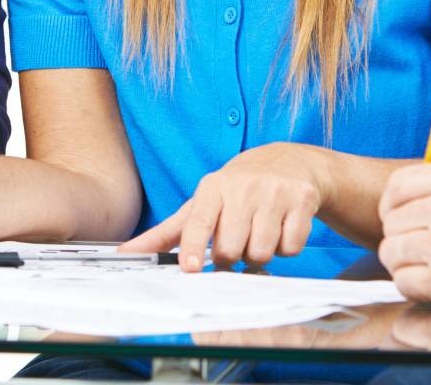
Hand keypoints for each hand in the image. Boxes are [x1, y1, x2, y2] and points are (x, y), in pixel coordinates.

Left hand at [118, 142, 327, 271]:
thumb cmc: (237, 190)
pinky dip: (287, 247)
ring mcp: (275, 192)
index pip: (199, 221)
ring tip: (259, 233)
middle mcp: (243, 187)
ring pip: (262, 251)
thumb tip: (128, 253)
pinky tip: (282, 228)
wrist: (289, 162)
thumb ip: (166, 233)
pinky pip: (292, 246)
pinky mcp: (302, 200)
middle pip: (231, 248)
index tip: (190, 267)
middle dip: (232, 256)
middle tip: (236, 241)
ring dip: (260, 253)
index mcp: (213, 188)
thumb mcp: (201, 203)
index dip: (193, 246)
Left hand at [377, 162, 430, 309]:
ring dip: (406, 265)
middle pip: (393, 220)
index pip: (401, 184)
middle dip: (403, 238)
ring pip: (393, 251)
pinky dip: (414, 289)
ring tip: (429, 271)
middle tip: (420, 251)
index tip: (401, 218)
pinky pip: (405, 282)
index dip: (394, 205)